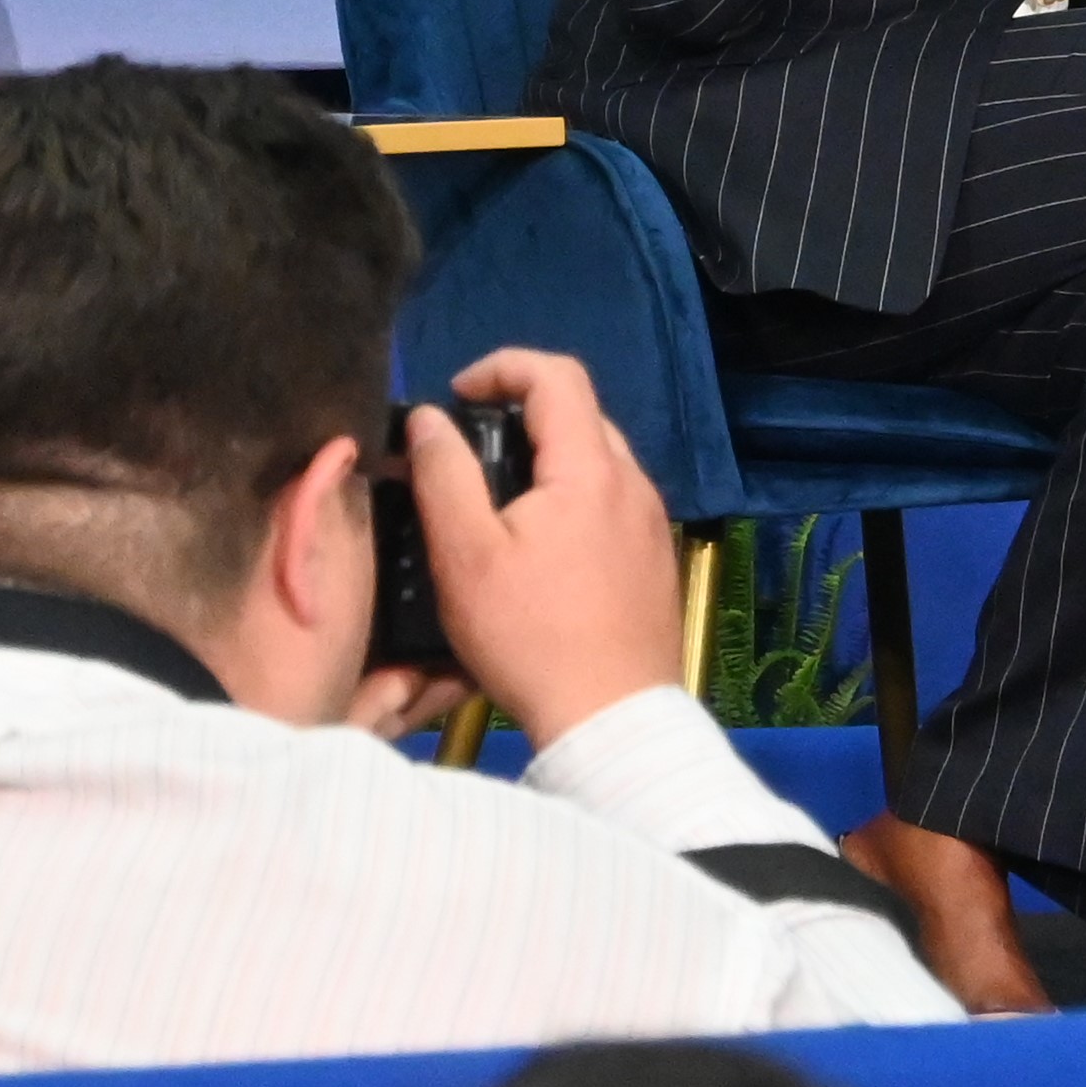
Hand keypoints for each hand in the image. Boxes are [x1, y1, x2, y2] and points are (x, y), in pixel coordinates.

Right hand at [403, 347, 686, 747]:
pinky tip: (538, 545)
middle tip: (467, 450)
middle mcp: (634, 484)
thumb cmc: (531, 635)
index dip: (502, 367)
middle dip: (522, 413)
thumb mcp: (466, 554)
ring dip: (547, 458)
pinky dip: (571, 496)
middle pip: (581, 414)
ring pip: (598, 460)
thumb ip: (445, 475)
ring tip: (495, 499)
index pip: (557, 375)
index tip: (456, 396)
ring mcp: (653, 523)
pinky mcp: (656, 560)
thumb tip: (429, 418)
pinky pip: (612, 502)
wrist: (611, 719)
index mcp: (591, 469)